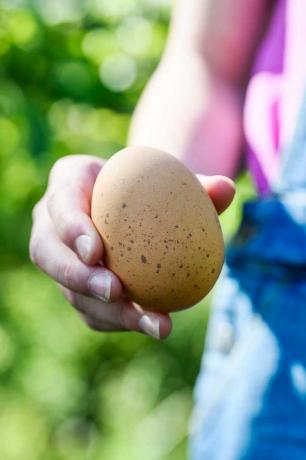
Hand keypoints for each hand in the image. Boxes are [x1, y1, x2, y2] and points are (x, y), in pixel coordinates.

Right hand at [29, 155, 234, 338]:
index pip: (61, 203)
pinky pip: (89, 309)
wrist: (135, 208)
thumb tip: (227, 189)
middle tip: (115, 291)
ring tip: (152, 323)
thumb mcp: (173, 179)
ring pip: (68, 290)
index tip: (97, 252)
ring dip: (107, 311)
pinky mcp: (73, 286)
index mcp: (69, 182)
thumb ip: (199, 185)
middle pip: (47, 253)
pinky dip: (119, 320)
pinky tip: (152, 325)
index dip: (71, 228)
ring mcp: (60, 257)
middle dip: (77, 276)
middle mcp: (53, 223)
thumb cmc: (152, 188)